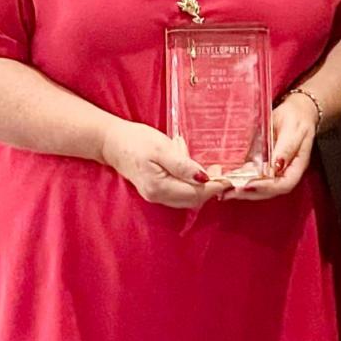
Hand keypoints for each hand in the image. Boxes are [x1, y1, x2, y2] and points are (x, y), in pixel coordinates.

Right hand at [101, 119, 231, 209]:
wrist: (111, 142)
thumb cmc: (135, 141)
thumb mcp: (160, 147)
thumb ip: (182, 164)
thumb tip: (204, 178)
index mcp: (159, 187)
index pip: (195, 193)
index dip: (214, 187)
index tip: (229, 177)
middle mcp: (158, 197)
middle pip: (193, 200)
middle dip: (211, 188)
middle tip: (222, 170)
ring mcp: (156, 196)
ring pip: (188, 199)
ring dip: (203, 188)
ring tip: (213, 170)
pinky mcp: (156, 191)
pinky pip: (180, 194)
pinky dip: (193, 187)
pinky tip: (197, 173)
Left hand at [221, 93, 316, 201]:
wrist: (296, 110)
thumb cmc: (296, 117)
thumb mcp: (293, 129)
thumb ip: (286, 148)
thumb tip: (276, 166)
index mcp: (297, 165)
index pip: (284, 184)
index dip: (266, 188)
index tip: (248, 185)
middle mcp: (285, 172)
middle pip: (269, 190)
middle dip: (249, 192)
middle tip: (230, 191)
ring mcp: (274, 170)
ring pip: (259, 186)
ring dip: (241, 190)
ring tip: (224, 191)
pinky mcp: (263, 164)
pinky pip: (252, 175)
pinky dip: (239, 179)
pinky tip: (226, 179)